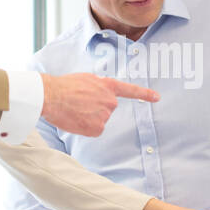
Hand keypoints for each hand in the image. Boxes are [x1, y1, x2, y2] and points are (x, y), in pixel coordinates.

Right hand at [40, 73, 158, 136]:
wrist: (51, 96)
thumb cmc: (64, 86)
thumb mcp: (86, 79)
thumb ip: (98, 87)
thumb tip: (99, 95)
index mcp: (107, 86)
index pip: (130, 90)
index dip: (144, 94)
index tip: (157, 97)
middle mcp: (111, 101)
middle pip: (107, 108)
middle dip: (95, 108)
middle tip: (78, 103)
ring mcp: (105, 115)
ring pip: (99, 120)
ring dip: (88, 118)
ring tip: (74, 109)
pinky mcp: (97, 128)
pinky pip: (93, 130)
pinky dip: (84, 128)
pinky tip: (75, 119)